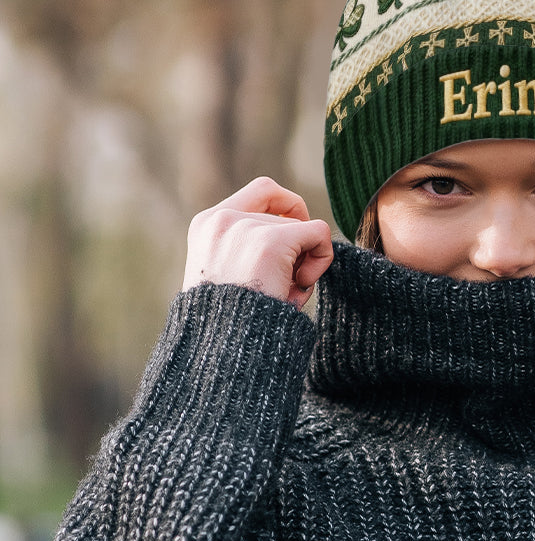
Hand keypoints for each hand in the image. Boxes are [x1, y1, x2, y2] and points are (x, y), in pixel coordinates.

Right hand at [183, 177, 333, 310]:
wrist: (221, 349)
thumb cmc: (230, 323)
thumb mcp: (228, 274)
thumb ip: (249, 247)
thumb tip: (304, 229)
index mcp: (206, 225)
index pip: (262, 191)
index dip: (288, 208)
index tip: (294, 239)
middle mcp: (222, 219)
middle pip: (286, 215)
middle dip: (295, 249)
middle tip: (285, 284)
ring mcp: (246, 228)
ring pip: (303, 229)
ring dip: (303, 263)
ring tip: (283, 294)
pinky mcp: (271, 242)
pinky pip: (319, 234)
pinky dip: (322, 259)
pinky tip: (300, 286)